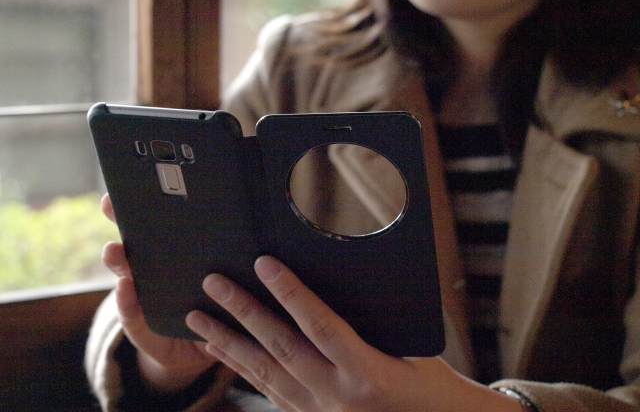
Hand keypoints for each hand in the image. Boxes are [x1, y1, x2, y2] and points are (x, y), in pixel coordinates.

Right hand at [101, 194, 232, 393]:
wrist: (208, 349)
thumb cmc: (224, 306)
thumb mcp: (235, 277)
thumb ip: (241, 254)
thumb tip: (273, 222)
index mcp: (178, 255)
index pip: (160, 224)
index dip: (145, 201)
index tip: (140, 179)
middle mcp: (156, 271)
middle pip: (136, 241)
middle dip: (122, 220)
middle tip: (113, 205)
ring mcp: (144, 296)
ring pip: (126, 273)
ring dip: (119, 260)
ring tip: (115, 249)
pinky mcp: (142, 326)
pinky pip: (132, 315)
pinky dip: (127, 303)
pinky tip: (126, 289)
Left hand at [185, 255, 521, 411]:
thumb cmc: (428, 383)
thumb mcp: (410, 347)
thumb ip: (370, 322)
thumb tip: (331, 283)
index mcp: (367, 373)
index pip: (320, 325)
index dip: (290, 292)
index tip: (265, 263)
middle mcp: (337, 396)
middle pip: (280, 347)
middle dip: (243, 312)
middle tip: (213, 283)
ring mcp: (319, 411)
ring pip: (264, 372)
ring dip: (228, 341)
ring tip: (199, 317)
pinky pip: (267, 390)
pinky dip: (240, 369)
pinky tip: (218, 351)